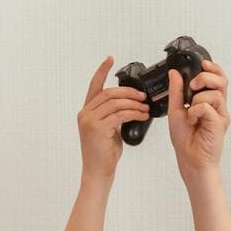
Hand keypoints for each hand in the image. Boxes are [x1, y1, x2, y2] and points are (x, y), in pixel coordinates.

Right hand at [76, 56, 149, 177]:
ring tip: (145, 108)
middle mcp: (85, 114)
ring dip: (134, 104)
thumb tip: (129, 105)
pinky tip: (142, 116)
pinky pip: (119, 115)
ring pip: (115, 103)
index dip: (102, 71)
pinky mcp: (98, 129)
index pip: (94, 86)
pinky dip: (133, 113)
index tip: (110, 59)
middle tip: (143, 96)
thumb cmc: (104, 153)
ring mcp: (90, 121)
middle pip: (109, 93)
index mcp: (87, 111)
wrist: (98, 171)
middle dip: (129, 92)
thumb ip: (113, 115)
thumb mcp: (108, 130)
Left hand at [168, 59, 229, 176]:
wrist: (189, 157)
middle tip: (193, 86)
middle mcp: (217, 107)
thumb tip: (174, 73)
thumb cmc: (185, 139)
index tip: (203, 63)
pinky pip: (207, 106)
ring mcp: (221, 115)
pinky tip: (193, 121)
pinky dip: (196, 111)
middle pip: (222, 81)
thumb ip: (176, 91)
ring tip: (191, 112)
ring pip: (214, 93)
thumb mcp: (175, 109)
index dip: (213, 69)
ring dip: (197, 99)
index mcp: (209, 102)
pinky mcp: (220, 123)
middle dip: (205, 78)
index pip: (218, 79)